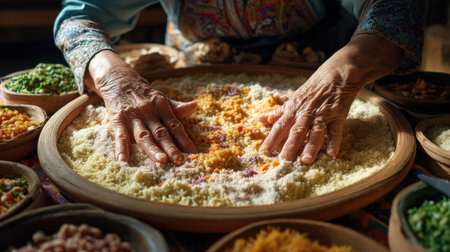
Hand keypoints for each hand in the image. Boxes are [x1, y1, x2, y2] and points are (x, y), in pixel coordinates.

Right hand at [85, 50, 196, 162]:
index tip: (193, 152)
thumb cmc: (143, 94)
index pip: (175, 125)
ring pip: (144, 135)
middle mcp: (149, 112)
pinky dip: (121, 147)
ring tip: (161, 160)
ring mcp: (133, 117)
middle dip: (171, 146)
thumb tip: (195, 105)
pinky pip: (120, 135)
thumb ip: (177, 107)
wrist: (118, 79)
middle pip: (161, 132)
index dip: (184, 139)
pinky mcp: (118, 119)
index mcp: (161, 107)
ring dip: (152, 148)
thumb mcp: (161, 98)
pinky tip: (123, 160)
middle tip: (179, 160)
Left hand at [259, 34, 402, 163]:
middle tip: (283, 160)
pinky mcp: (338, 115)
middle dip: (289, 146)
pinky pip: (335, 131)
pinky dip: (334, 142)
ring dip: (310, 146)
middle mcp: (306, 113)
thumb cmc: (314, 87)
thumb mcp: (294, 98)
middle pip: (296, 131)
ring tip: (305, 161)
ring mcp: (322, 114)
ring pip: (315, 132)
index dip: (271, 139)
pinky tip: (331, 154)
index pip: (280, 126)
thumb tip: (260, 119)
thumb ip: (278, 112)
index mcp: (294, 109)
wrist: (338, 73)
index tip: (263, 152)